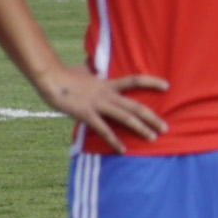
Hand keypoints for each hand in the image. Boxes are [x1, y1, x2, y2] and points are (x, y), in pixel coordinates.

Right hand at [44, 60, 172, 144]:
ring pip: (125, 117)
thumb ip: (94, 72)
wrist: (50, 77)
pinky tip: (123, 150)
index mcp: (107, 83)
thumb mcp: (85, 70)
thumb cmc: (64, 74)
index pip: (135, 80)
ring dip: (141, 128)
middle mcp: (107, 93)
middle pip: (135, 106)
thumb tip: (95, 68)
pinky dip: (114, 140)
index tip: (167, 85)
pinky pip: (104, 129)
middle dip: (152, 117)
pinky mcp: (87, 114)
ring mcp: (98, 104)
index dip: (152, 81)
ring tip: (153, 138)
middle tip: (165, 127)